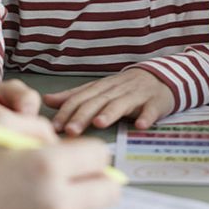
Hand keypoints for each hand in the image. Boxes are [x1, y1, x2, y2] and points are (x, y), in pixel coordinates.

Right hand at [0, 117, 122, 208]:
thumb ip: (36, 126)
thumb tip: (59, 140)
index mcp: (46, 166)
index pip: (100, 156)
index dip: (87, 149)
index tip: (72, 152)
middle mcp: (57, 202)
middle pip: (108, 191)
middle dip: (95, 177)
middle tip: (72, 172)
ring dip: (81, 200)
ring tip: (49, 192)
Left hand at [43, 68, 173, 135]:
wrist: (160, 77)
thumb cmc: (124, 88)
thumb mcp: (99, 90)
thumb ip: (74, 96)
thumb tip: (48, 100)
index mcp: (101, 88)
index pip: (80, 98)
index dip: (67, 111)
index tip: (54, 126)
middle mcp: (116, 90)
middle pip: (97, 101)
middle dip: (83, 115)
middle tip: (71, 130)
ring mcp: (136, 96)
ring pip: (121, 104)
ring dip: (110, 113)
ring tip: (99, 123)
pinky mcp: (154, 102)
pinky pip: (150, 110)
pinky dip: (146, 117)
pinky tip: (140, 125)